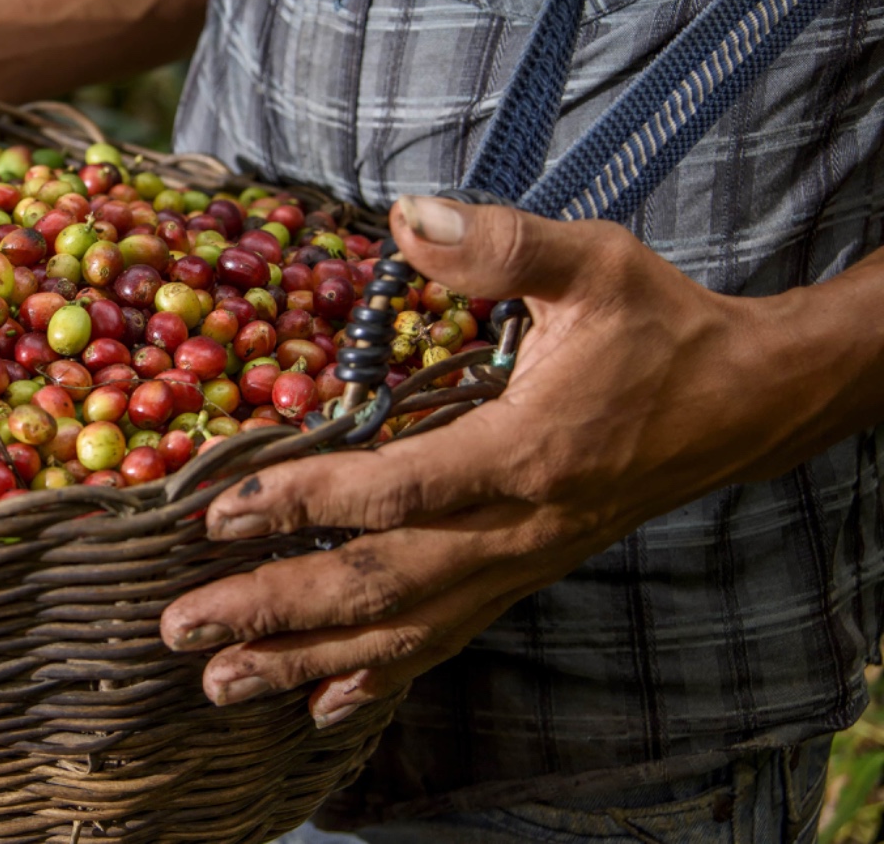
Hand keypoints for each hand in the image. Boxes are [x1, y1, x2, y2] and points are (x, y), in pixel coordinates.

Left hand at [160, 194, 839, 728]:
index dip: (306, 502)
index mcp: (527, 454)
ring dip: (305, 659)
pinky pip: (442, 642)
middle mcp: (516, 530)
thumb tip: (403, 216)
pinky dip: (377, 678)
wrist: (738, 404)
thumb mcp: (594, 264)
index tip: (222, 512)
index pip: (401, 491)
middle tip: (181, 625)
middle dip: (276, 607)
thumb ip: (500, 245)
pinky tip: (319, 704)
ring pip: (401, 631)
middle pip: (382, 586)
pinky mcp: (517, 577)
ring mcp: (516, 566)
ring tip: (218, 681)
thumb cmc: (659, 329)